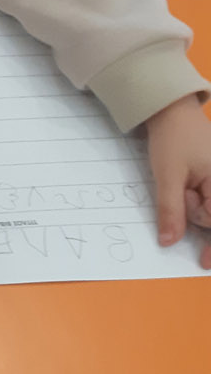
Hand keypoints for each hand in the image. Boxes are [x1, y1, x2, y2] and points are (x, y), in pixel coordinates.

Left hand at [145, 95, 210, 268]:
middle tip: (188, 210)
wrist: (172, 113)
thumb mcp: (168, 175)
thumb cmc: (173, 139)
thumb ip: (171, 210)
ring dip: (198, 212)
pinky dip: (200, 209)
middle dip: (200, 219)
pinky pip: (210, 203)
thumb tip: (170, 242)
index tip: (203, 260)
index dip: (208, 234)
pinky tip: (193, 205)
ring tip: (184, 190)